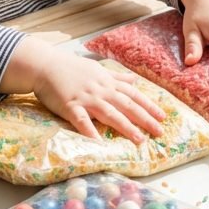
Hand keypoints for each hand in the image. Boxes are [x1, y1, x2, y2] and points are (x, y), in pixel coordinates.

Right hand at [2, 38, 165, 142]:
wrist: (45, 65)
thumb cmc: (71, 68)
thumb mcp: (97, 69)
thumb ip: (116, 77)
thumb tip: (133, 81)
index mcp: (108, 82)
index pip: (133, 95)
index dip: (149, 106)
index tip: (163, 117)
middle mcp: (101, 90)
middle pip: (127, 106)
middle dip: (145, 119)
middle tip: (159, 132)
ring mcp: (86, 98)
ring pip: (110, 114)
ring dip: (126, 127)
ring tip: (139, 140)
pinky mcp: (70, 106)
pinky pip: (82, 121)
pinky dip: (91, 132)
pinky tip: (99, 143)